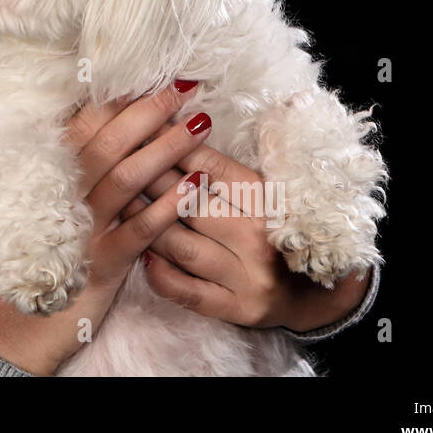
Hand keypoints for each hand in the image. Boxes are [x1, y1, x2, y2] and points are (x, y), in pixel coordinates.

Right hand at [0, 81, 211, 374]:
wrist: (10, 331)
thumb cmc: (30, 266)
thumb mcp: (41, 212)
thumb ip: (65, 177)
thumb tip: (97, 134)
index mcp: (48, 179)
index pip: (83, 127)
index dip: (117, 100)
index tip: (148, 78)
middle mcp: (61, 198)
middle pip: (109, 143)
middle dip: (148, 112)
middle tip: (182, 88)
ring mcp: (81, 230)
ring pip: (127, 179)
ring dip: (166, 149)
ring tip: (197, 126)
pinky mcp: (100, 265)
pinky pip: (138, 231)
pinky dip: (167, 206)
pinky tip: (194, 187)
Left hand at [119, 132, 372, 332]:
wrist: (318, 292)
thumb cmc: (278, 229)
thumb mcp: (264, 190)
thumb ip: (223, 167)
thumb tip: (178, 123)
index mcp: (265, 199)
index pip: (209, 166)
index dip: (170, 145)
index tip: (141, 130)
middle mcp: (257, 237)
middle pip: (189, 201)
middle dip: (147, 178)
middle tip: (115, 163)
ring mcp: (246, 276)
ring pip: (181, 244)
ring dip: (144, 222)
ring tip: (117, 203)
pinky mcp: (235, 309)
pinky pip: (186, 290)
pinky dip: (159, 272)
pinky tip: (140, 254)